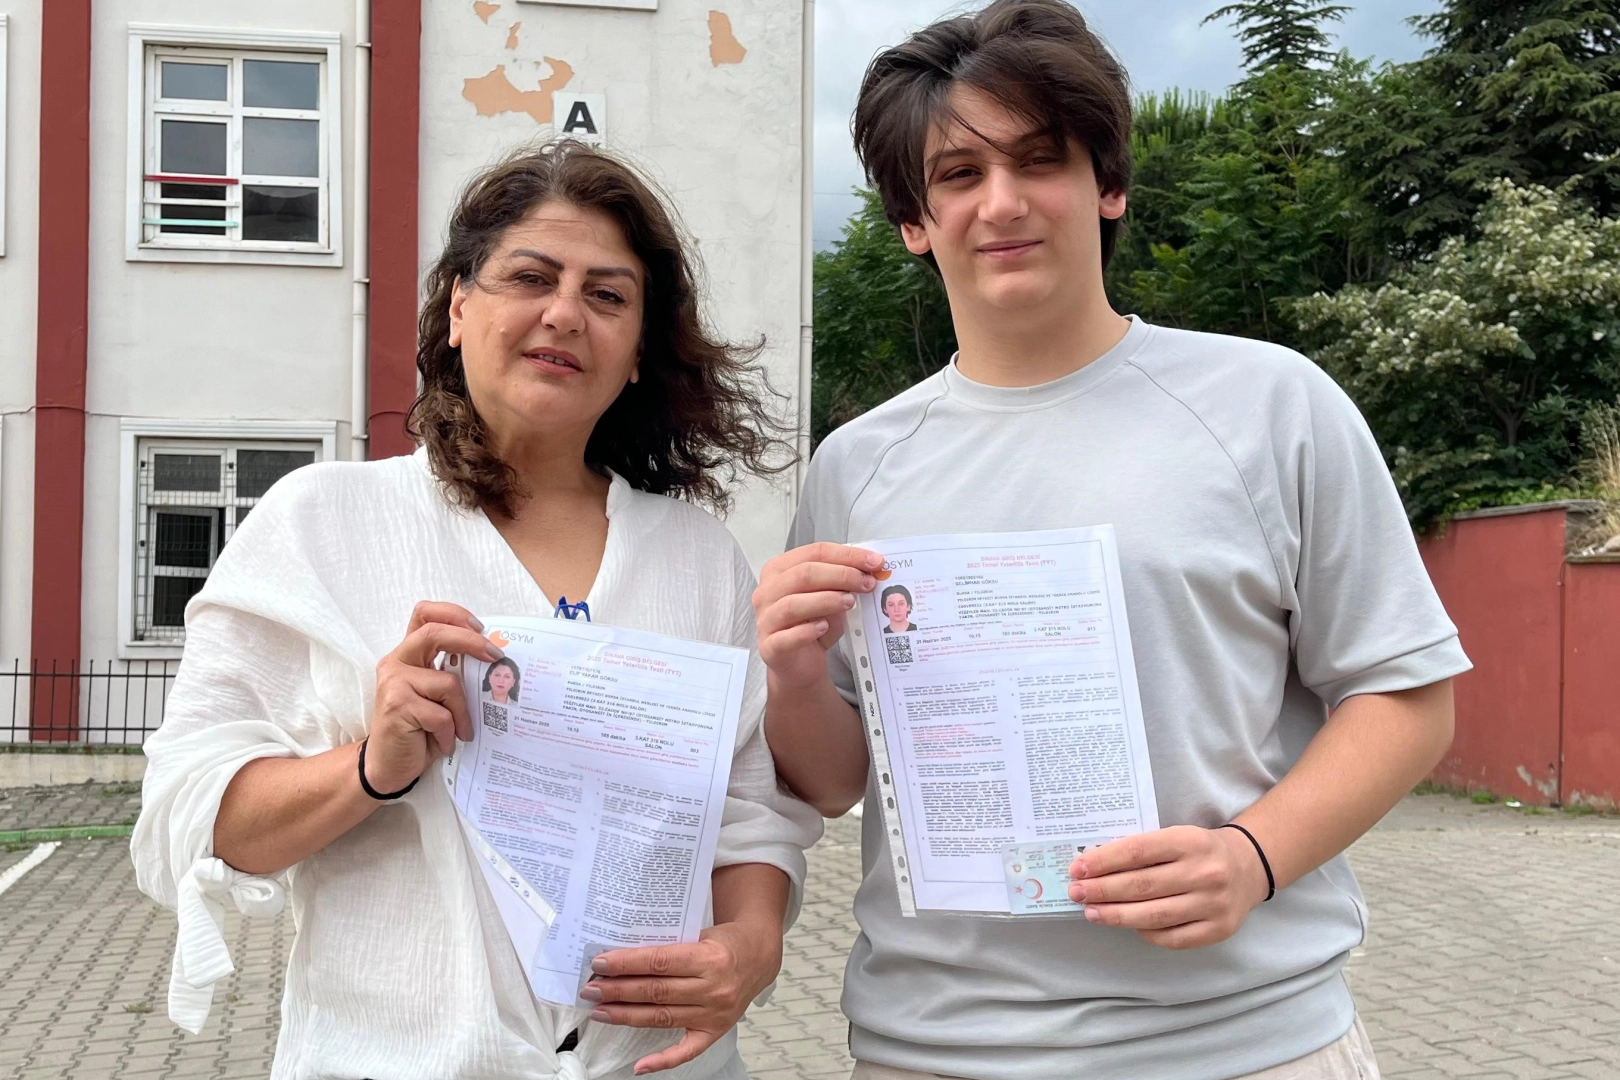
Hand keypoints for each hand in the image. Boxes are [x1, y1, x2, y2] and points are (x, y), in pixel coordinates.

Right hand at [366, 602, 499, 793]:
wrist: (388, 765)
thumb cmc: (419, 729)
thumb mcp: (437, 696)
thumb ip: (451, 672)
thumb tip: (494, 657)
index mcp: (408, 654)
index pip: (424, 614)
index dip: (454, 614)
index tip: (480, 627)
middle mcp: (396, 662)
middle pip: (434, 633)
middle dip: (471, 642)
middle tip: (496, 656)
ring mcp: (393, 683)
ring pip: (448, 682)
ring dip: (463, 711)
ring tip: (462, 731)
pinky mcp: (396, 707)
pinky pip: (442, 715)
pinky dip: (450, 733)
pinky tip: (444, 744)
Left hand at [582, 916, 784, 1073]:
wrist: (759, 956)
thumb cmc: (725, 942)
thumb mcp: (700, 933)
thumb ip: (669, 946)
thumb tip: (623, 958)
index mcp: (711, 958)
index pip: (659, 962)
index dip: (627, 964)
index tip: (601, 964)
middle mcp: (714, 988)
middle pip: (656, 992)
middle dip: (619, 990)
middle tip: (591, 989)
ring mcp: (715, 1013)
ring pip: (662, 1017)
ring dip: (627, 1015)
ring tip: (601, 1011)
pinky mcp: (716, 1031)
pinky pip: (687, 1051)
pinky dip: (662, 1060)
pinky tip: (639, 1066)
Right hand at [753, 543, 883, 688]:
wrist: (800, 664)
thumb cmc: (812, 624)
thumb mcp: (831, 597)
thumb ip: (841, 582)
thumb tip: (868, 570)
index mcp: (779, 570)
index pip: (814, 552)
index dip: (846, 555)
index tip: (874, 562)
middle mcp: (767, 591)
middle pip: (803, 574)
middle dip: (841, 575)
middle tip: (867, 583)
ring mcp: (765, 619)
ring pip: (792, 603)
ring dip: (826, 600)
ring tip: (850, 603)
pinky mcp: (769, 647)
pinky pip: (785, 637)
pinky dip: (806, 631)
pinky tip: (823, 627)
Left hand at [1068, 825, 1270, 948]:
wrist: (1248, 866)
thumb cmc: (1199, 851)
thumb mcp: (1176, 837)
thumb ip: (1142, 850)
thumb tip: (1095, 869)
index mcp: (1190, 841)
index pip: (1138, 851)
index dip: (1104, 861)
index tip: (1079, 868)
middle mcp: (1205, 872)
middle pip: (1143, 885)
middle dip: (1103, 890)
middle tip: (1076, 892)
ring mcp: (1214, 904)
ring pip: (1155, 915)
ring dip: (1116, 915)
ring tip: (1091, 912)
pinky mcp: (1219, 929)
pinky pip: (1172, 938)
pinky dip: (1145, 933)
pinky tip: (1127, 925)